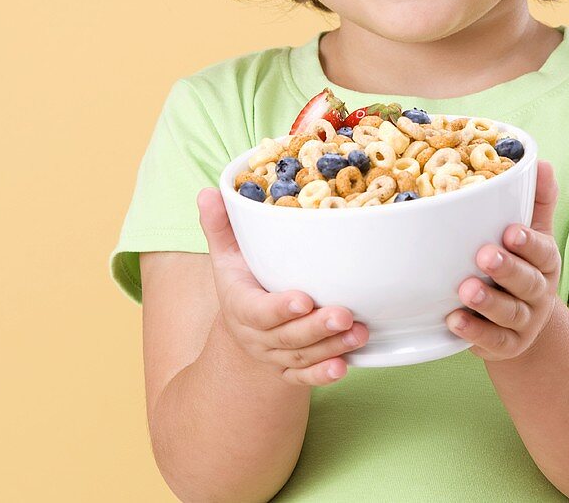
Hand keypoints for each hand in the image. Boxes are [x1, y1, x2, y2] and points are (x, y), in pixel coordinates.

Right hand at [197, 187, 368, 384]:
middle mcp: (258, 336)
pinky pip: (306, 377)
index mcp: (242, 306)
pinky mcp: (292, 369)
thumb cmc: (241, 280)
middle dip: (316, 328)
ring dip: (332, 347)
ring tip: (359, 332)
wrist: (243, 329)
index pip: (258, 311)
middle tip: (344, 315)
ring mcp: (276, 356)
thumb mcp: (226, 255)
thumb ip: (220, 225)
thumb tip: (209, 191)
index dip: (279, 309)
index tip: (304, 299)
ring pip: (302, 357)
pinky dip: (323, 374)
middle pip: (287, 337)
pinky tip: (345, 366)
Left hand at [445, 160, 560, 360]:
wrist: (523, 323)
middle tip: (484, 255)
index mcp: (544, 261)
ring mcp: (524, 322)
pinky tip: (453, 320)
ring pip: (510, 314)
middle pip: (528, 282)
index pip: (543, 251)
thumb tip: (542, 161)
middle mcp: (538, 292)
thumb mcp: (533, 233)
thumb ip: (538, 200)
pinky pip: (493, 342)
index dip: (528, 242)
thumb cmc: (521, 264)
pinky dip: (474, 332)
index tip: (510, 230)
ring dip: (487, 302)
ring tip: (465, 289)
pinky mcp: (507, 346)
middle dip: (507, 269)